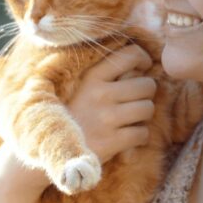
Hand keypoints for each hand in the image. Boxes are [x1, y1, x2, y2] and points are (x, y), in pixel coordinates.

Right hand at [67, 44, 155, 162]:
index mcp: (92, 76)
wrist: (54, 147)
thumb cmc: (72, 115)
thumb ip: (106, 75)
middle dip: (146, 93)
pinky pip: (143, 133)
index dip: (143, 59)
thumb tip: (139, 66)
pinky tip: (128, 137)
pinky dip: (139, 136)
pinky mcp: (111, 141)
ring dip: (144, 115)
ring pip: (148, 109)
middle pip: (146, 85)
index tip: (142, 68)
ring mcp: (107, 118)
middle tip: (135, 100)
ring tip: (132, 119)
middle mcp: (101, 94)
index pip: (130, 55)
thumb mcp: (81, 87)